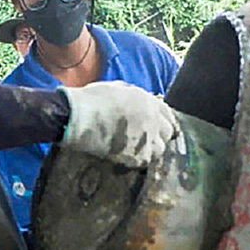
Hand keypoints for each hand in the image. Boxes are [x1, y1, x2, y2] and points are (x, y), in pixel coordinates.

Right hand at [58, 81, 178, 167]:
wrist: (81, 118)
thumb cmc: (93, 100)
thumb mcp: (118, 88)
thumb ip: (134, 97)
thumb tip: (138, 103)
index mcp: (150, 101)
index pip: (168, 114)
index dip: (163, 120)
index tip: (157, 125)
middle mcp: (154, 120)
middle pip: (168, 132)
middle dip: (159, 134)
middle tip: (146, 137)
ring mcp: (148, 139)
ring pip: (160, 149)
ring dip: (151, 148)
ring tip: (137, 148)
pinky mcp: (138, 156)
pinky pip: (146, 161)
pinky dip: (139, 159)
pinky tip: (128, 155)